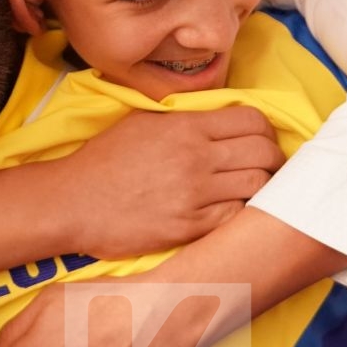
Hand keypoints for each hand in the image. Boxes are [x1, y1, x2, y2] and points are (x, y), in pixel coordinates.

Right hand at [59, 107, 282, 261]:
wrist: (72, 202)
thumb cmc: (104, 160)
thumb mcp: (143, 122)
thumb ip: (185, 118)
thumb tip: (220, 118)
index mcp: (186, 126)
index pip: (252, 120)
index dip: (265, 130)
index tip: (262, 140)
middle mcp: (195, 157)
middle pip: (263, 152)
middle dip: (274, 159)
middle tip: (268, 167)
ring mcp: (194, 194)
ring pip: (257, 186)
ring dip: (262, 187)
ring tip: (253, 190)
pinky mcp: (189, 227)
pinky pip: (236, 216)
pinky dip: (241, 212)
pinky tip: (230, 210)